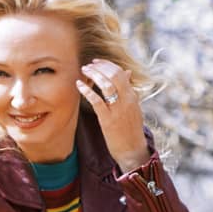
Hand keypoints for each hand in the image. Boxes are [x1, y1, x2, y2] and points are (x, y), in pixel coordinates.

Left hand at [76, 59, 149, 174]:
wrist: (132, 149)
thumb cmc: (130, 129)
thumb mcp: (133, 107)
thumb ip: (128, 90)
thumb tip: (127, 72)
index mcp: (132, 96)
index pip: (121, 73)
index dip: (108, 65)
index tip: (97, 62)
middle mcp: (127, 100)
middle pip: (114, 75)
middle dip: (100, 67)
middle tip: (88, 65)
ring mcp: (118, 110)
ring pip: (107, 85)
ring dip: (94, 75)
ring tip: (84, 71)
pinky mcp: (108, 120)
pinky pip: (97, 101)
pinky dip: (87, 91)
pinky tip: (79, 85)